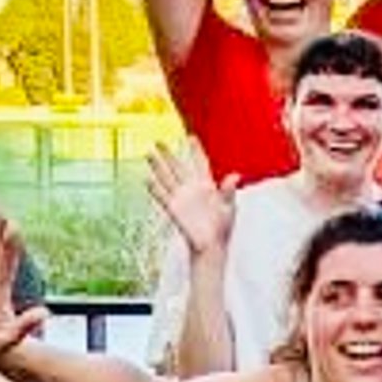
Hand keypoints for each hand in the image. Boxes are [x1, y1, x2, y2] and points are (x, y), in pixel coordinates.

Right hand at [145, 140, 235, 259]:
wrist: (211, 245)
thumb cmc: (222, 227)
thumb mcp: (228, 207)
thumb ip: (229, 191)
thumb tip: (235, 176)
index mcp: (208, 186)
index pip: (200, 163)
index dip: (195, 150)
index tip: (190, 137)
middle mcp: (192, 189)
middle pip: (178, 167)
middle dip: (168, 154)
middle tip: (159, 141)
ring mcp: (181, 198)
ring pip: (167, 177)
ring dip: (157, 166)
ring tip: (148, 153)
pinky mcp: (173, 208)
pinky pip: (162, 195)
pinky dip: (154, 187)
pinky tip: (146, 178)